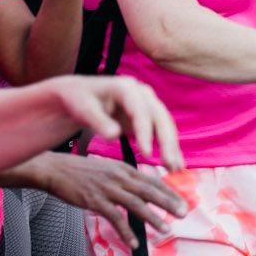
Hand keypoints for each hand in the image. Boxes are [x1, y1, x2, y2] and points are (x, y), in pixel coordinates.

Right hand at [35, 152, 186, 241]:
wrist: (55, 169)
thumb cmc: (80, 171)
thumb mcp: (107, 168)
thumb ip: (125, 178)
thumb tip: (141, 190)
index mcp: (124, 168)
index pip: (152, 180)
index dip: (169, 191)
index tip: (182, 201)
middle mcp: (119, 177)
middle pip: (150, 190)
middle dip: (169, 202)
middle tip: (183, 213)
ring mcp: (108, 189)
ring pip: (136, 204)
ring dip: (153, 217)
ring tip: (166, 229)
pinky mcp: (95, 201)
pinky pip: (115, 218)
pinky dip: (126, 232)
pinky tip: (134, 242)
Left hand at [51, 76, 183, 170]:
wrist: (80, 95)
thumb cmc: (79, 100)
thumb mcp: (83, 109)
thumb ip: (98, 121)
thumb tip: (115, 135)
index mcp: (126, 87)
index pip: (141, 111)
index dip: (145, 132)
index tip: (147, 153)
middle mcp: (142, 93)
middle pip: (160, 118)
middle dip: (167, 142)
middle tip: (170, 165)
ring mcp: (148, 104)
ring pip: (165, 125)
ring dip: (172, 147)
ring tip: (176, 168)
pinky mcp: (148, 117)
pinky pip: (162, 132)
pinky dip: (168, 147)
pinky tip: (174, 163)